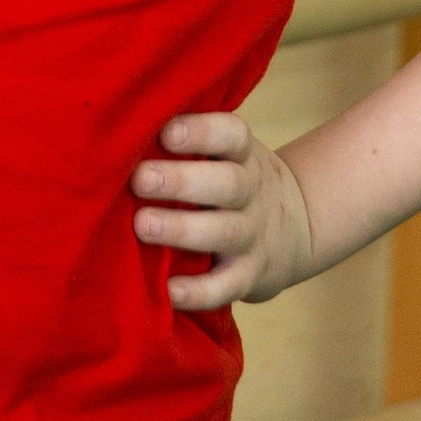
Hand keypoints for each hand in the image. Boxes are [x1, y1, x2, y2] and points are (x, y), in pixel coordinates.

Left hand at [130, 112, 315, 311]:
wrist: (299, 229)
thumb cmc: (233, 181)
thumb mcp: (227, 154)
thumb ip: (188, 143)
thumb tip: (121, 127)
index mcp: (242, 156)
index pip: (232, 135)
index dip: (202, 132)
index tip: (165, 132)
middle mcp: (251, 192)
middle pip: (228, 184)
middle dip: (182, 182)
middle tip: (140, 180)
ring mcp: (253, 236)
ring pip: (225, 232)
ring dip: (182, 230)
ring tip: (143, 225)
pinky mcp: (250, 276)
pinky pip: (228, 287)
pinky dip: (200, 293)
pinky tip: (169, 291)